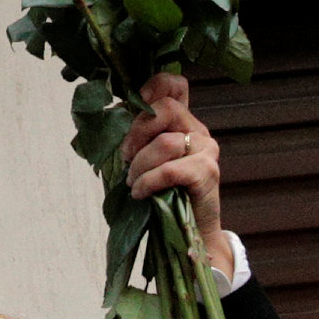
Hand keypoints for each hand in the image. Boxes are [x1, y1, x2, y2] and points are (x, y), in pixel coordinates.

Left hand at [123, 72, 229, 260]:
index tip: (135, 104)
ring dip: (139, 166)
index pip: (174, 85)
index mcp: (182, 121)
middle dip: (136, 133)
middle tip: (125, 157)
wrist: (191, 233)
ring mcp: (206, 149)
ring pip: (166, 142)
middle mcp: (197, 129)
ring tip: (132, 183)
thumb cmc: (163, 195)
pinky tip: (140, 193)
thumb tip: (110, 119)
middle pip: (166, 109)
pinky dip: (149, 182)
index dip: (153, 86)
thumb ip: (135, 138)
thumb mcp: (145, 160)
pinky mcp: (208, 171)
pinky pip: (171, 169)